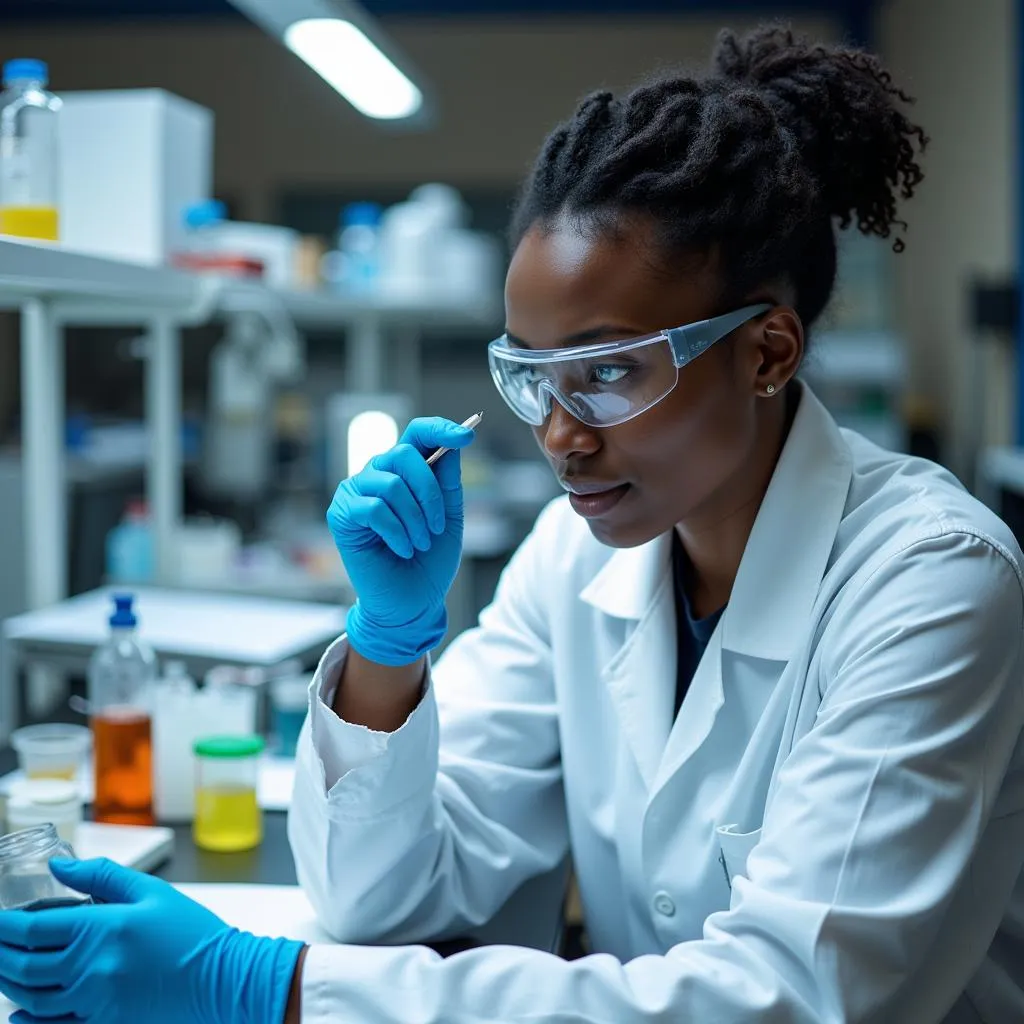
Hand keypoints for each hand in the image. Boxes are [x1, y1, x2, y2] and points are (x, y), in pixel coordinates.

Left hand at [0, 858, 303, 1023]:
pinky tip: (18, 1012)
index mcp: (102, 929)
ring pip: (32, 997)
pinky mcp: (103, 1023)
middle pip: (24, 966)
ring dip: (10, 983)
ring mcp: (94, 1001)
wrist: (222, 977)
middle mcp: (90, 968)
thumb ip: (103, 876)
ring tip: (4, 968)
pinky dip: (27, 1020)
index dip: (4, 925)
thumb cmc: (191, 933)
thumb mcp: (151, 891)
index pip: (33, 930)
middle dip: (1, 954)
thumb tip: (61, 865)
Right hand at [327, 416, 475, 665]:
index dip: (441, 429)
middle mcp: (377, 474)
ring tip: (420, 543)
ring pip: (391, 484)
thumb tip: (454, 442)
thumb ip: (447, 480)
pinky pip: (375, 510)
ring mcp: (356, 492)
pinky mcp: (342, 514)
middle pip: (403, 453)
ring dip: (415, 519)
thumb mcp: (449, 515)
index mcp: (405, 470)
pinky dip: (397, 533)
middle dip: (428, 492)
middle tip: (437, 526)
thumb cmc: (429, 560)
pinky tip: (402, 550)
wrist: (411, 602)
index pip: (418, 433)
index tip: (468, 435)